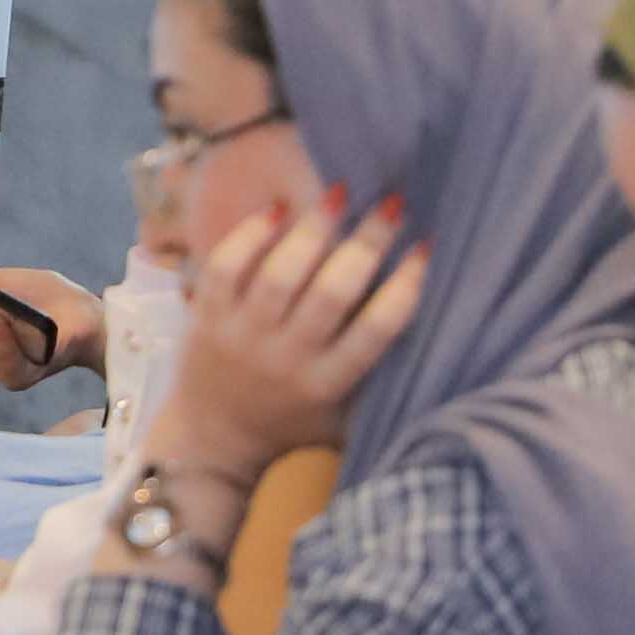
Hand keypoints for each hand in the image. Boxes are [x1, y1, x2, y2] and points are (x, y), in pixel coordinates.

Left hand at [157, 193, 426, 486]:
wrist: (212, 440)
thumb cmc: (292, 418)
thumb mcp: (340, 411)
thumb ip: (375, 369)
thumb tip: (427, 304)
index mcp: (327, 383)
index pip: (375, 331)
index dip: (405, 286)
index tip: (424, 247)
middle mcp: (286, 359)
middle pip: (331, 295)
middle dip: (367, 244)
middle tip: (392, 206)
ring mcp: (242, 338)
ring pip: (280, 276)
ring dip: (314, 230)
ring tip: (340, 194)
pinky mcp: (207, 319)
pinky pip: (224, 269)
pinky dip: (249, 236)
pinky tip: (277, 210)